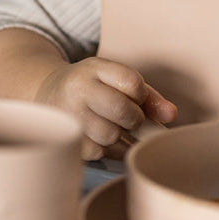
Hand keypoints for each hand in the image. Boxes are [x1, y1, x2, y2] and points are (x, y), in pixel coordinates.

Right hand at [35, 57, 176, 159]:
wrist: (47, 92)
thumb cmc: (92, 87)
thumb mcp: (115, 80)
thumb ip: (148, 97)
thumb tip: (171, 115)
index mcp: (94, 68)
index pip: (132, 82)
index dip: (140, 94)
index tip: (134, 97)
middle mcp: (78, 89)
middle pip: (123, 111)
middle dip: (134, 118)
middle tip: (128, 118)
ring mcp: (69, 115)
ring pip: (112, 135)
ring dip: (120, 135)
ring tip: (112, 126)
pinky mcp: (67, 139)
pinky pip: (100, 151)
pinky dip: (109, 148)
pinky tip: (102, 137)